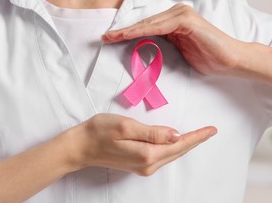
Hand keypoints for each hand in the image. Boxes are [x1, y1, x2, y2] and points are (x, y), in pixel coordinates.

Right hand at [69, 113, 216, 175]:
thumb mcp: (126, 126)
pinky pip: (162, 156)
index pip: (179, 144)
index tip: (212, 130)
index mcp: (147, 154)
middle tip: (210, 131)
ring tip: (198, 135)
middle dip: (195, 141)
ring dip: (185, 145)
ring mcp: (142, 166)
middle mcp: (148, 164)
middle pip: (177, 152)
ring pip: (171, 155)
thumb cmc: (99, 131)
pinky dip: (173, 149)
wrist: (80, 146)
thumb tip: (176, 135)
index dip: (197, 136)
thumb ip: (152, 132)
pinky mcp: (137, 164)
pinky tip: (176, 143)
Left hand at [103, 4, 243, 75]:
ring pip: (149, 24)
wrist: (229, 60)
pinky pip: (159, 27)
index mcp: (173, 21)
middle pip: (144, 23)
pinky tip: (129, 35)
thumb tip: (143, 47)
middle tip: (105, 37)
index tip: (111, 39)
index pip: (146, 27)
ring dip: (128, 31)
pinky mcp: (186, 20)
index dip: (127, 33)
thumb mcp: (178, 51)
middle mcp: (176, 14)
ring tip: (112, 37)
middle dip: (123, 31)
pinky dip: (142, 31)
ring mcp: (181, 15)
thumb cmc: (206, 57)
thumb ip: (163, 44)